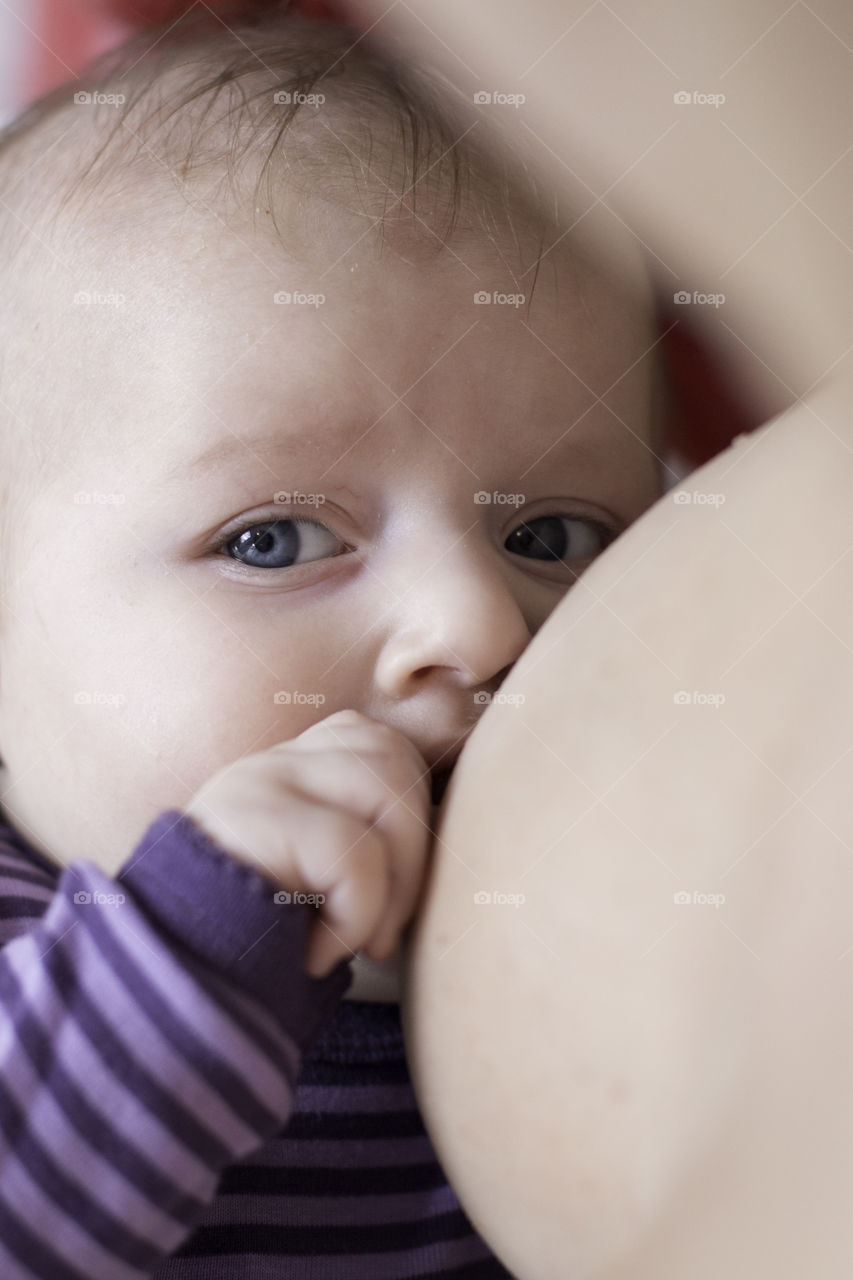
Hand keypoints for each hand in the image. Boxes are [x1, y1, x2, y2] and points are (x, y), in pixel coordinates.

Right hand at [183, 709, 431, 977]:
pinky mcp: (257, 819)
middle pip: (395, 758)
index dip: (406, 814)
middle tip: (386, 933)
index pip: (377, 744)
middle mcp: (276, 762)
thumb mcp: (307, 885)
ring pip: (386, 791)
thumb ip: (358, 846)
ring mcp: (264, 781)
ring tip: (362, 943)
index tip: (391, 897)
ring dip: (395, 885)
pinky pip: (353, 853)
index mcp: (290, 770)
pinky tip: (318, 956)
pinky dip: (355, 918)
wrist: (162, 986)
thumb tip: (444, 854)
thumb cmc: (246, 949)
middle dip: (416, 852)